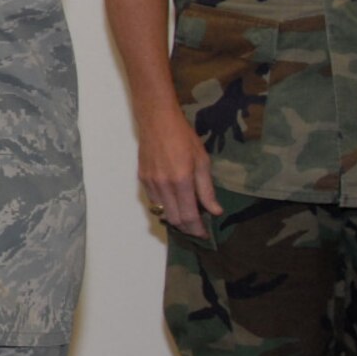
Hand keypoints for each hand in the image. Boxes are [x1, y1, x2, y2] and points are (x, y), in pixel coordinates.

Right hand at [139, 107, 219, 237]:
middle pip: (173, 219)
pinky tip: (173, 199)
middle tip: (198, 227)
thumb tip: (214, 211)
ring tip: (187, 214)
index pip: (188, 216)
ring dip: (175, 217)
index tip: (205, 234)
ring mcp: (150, 183)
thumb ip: (206, 189)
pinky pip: (154, 200)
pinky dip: (165, 205)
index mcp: (181, 181)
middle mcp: (163, 185)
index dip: (197, 229)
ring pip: (162, 211)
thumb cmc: (184, 137)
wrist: (157, 120)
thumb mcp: (202, 161)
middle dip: (186, 227)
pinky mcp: (142, 178)